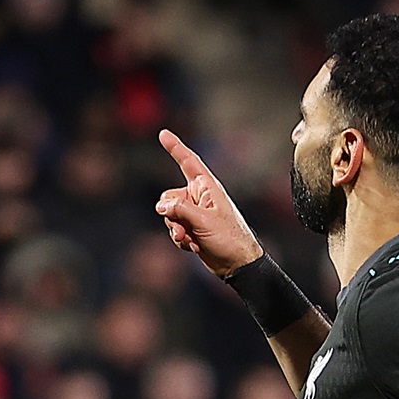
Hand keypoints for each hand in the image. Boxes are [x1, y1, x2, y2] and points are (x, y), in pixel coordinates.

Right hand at [154, 129, 263, 278]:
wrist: (237, 264)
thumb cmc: (229, 239)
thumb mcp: (203, 220)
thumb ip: (180, 209)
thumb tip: (161, 206)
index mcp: (207, 188)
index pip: (188, 162)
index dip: (176, 148)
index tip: (163, 134)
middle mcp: (199, 198)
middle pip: (169, 197)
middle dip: (171, 215)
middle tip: (182, 230)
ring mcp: (195, 214)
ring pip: (169, 216)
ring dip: (176, 230)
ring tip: (191, 241)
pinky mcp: (192, 229)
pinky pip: (174, 229)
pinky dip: (181, 240)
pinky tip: (194, 247)